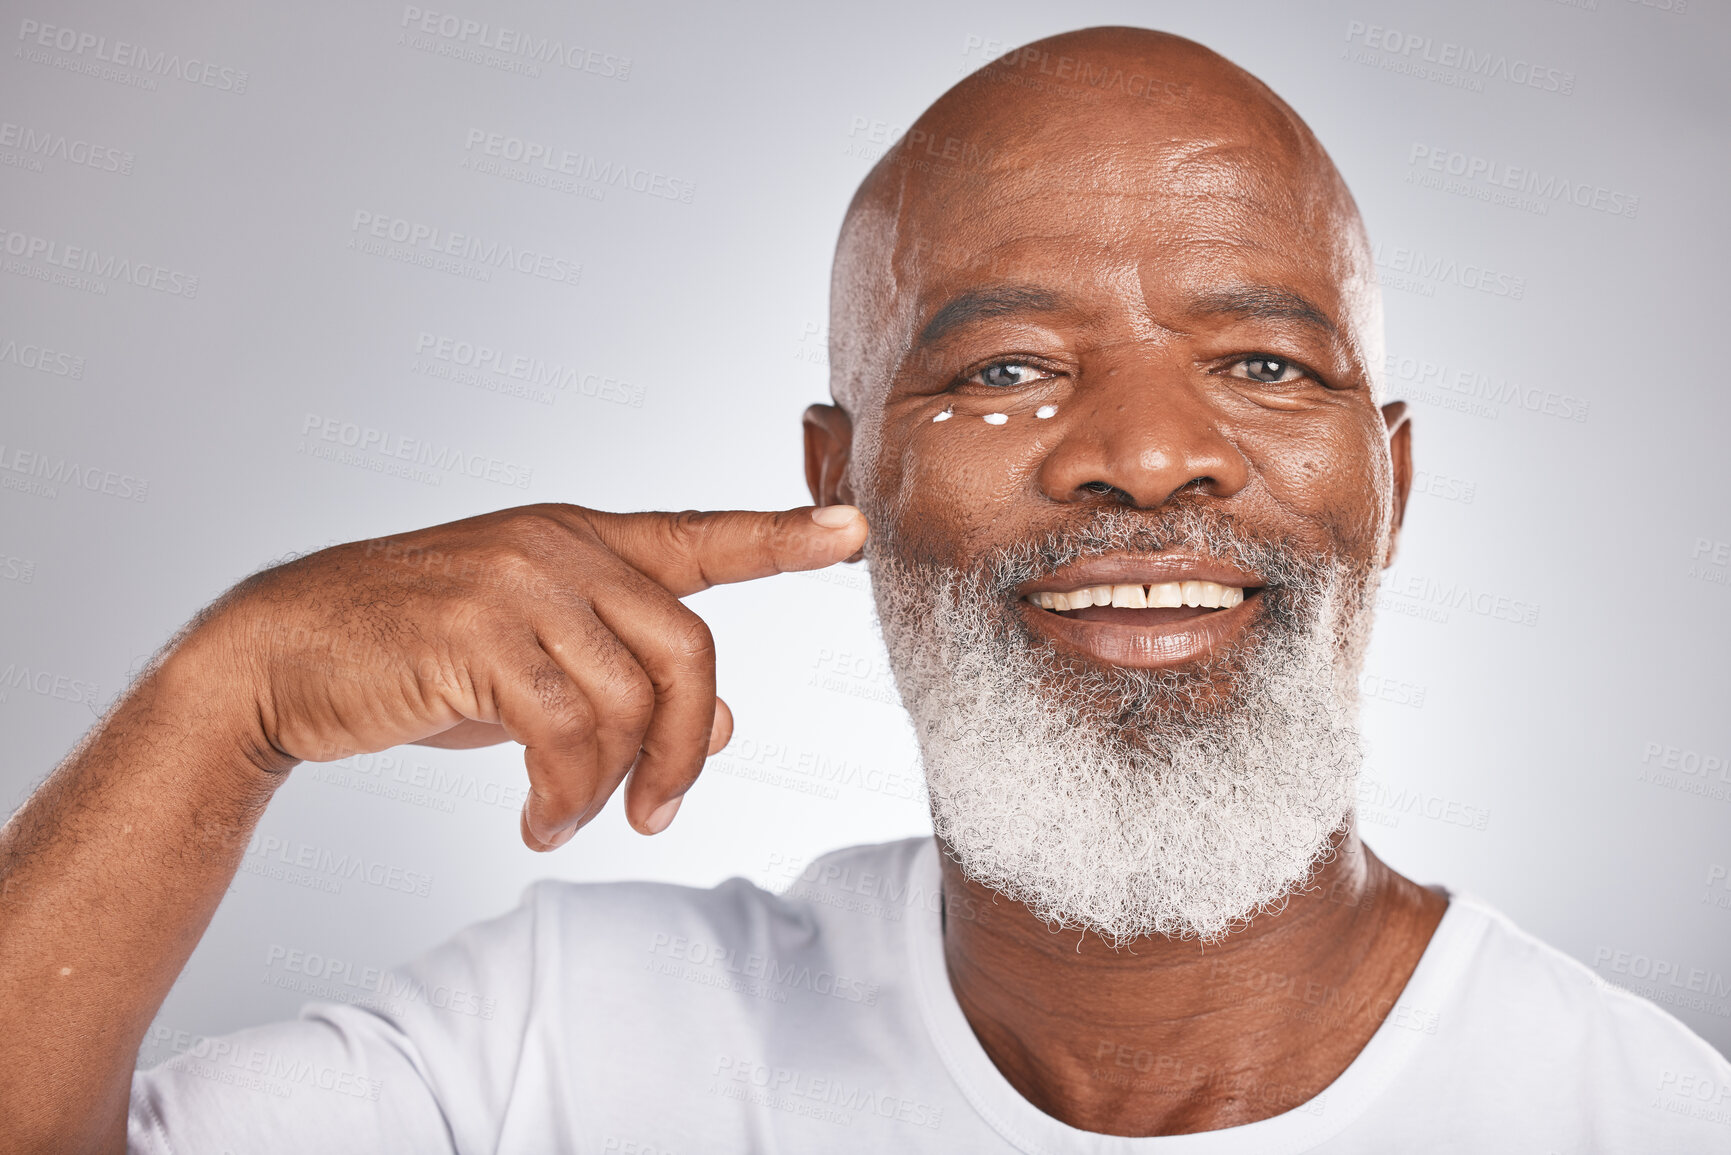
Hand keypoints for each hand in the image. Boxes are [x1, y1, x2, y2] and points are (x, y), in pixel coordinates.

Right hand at [203, 503, 867, 848]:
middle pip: (690, 651)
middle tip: (659, 814)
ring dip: (611, 786)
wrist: (282, 653)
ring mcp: (521, 582)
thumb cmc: (418, 658)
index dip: (783, 538)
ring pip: (629, 701)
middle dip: (687, 749)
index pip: (702, 537)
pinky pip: (566, 733)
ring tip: (569, 821)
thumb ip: (626, 681)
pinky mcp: (478, 632)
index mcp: (583, 542)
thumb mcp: (535, 667)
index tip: (855, 531)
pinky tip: (537, 821)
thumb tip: (730, 727)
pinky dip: (564, 796)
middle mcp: (563, 547)